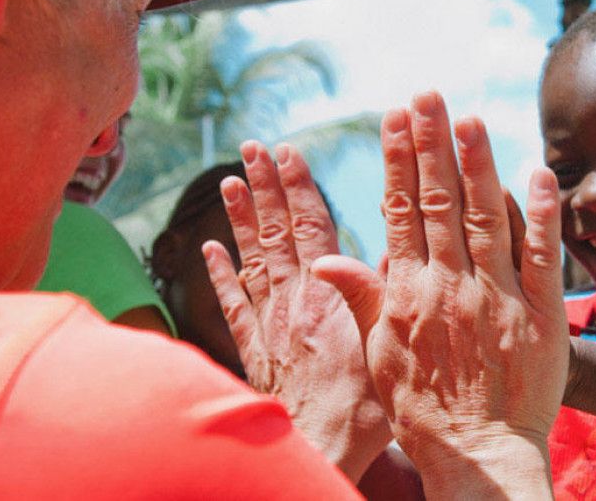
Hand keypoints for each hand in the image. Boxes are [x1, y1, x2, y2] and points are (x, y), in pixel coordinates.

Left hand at [202, 141, 389, 481]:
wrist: (319, 447)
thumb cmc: (362, 405)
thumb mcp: (387, 342)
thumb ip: (379, 291)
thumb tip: (387, 246)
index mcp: (327, 295)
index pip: (310, 226)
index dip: (299, 186)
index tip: (288, 152)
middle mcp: (292, 301)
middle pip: (276, 232)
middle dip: (265, 186)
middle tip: (251, 148)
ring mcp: (268, 323)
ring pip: (251, 258)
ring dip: (240, 217)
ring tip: (229, 180)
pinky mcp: (253, 349)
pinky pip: (231, 305)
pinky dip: (218, 274)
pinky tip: (209, 249)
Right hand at [314, 91, 568, 498]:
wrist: (476, 453)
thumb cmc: (422, 406)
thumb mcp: (376, 354)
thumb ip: (358, 299)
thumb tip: (323, 259)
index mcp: (408, 291)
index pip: (400, 211)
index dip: (398, 162)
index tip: (394, 121)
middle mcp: (449, 285)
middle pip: (440, 202)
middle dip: (432, 143)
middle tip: (427, 95)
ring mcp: (496, 297)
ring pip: (486, 217)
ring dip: (477, 163)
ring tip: (468, 117)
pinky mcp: (540, 315)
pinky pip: (541, 255)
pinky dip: (541, 212)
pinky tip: (536, 171)